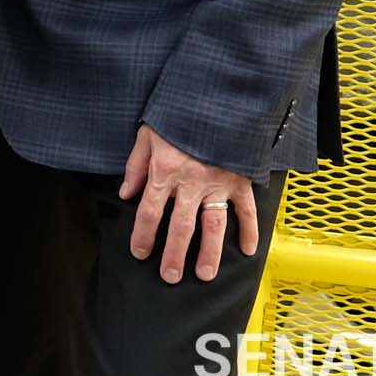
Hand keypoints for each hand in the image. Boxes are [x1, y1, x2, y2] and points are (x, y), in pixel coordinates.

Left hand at [120, 123, 260, 281]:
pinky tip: (248, 250)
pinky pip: (247, 210)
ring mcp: (218, 183)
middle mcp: (191, 182)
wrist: (217, 99)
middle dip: (174, 255)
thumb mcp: (147, 134)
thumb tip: (125, 193)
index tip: (140, 253)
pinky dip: (249, 230)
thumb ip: (135, 165)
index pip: (148, 211)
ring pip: (213, 225)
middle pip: (180, 227)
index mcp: (164, 171)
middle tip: (170, 276)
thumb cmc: (177, 116)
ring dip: (210, 253)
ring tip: (205, 275)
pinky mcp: (241, 180)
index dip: (143, 235)